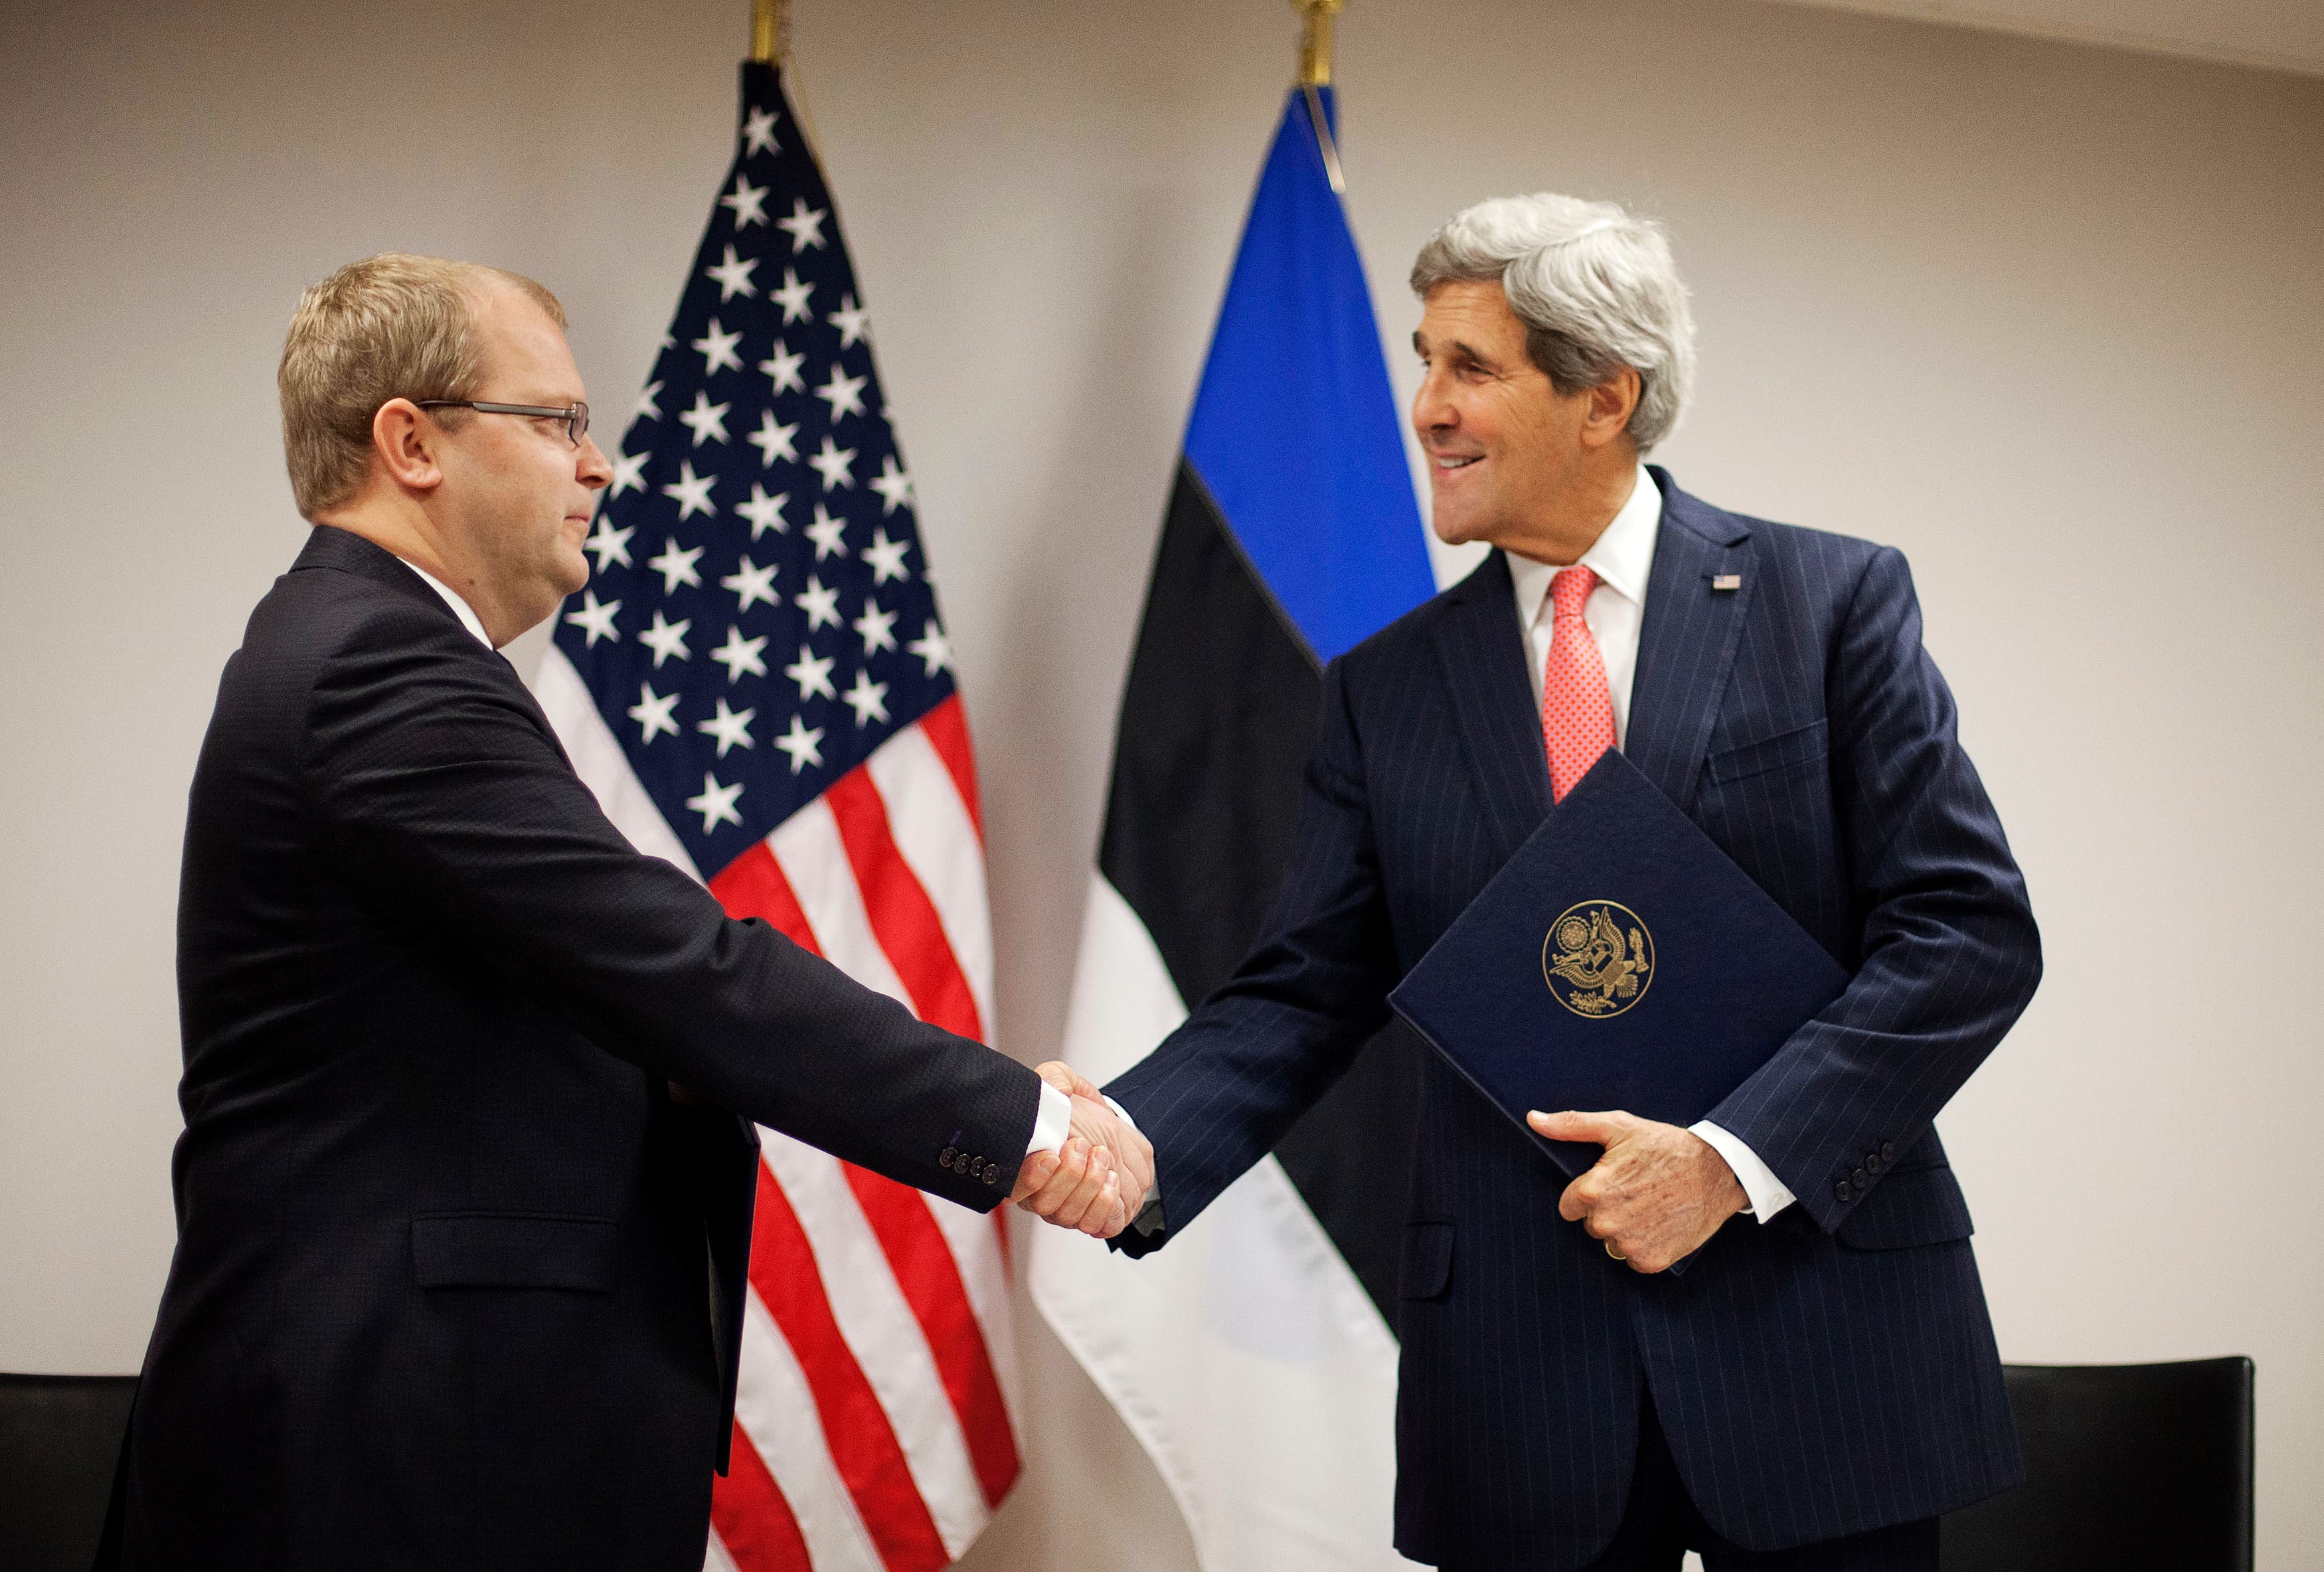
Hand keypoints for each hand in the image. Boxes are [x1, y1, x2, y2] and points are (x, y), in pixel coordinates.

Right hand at [1010, 1065, 1153, 1238]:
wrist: (1112, 1130)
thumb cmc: (1077, 1112)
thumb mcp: (1060, 1083)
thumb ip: (1053, 1079)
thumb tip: (1056, 1090)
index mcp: (1021, 1168)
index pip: (1013, 1188)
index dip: (1030, 1177)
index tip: (1051, 1154)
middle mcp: (1041, 1197)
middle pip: (1046, 1205)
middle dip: (1070, 1175)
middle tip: (1085, 1145)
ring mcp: (1068, 1211)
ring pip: (1072, 1218)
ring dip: (1091, 1187)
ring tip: (1103, 1156)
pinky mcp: (1099, 1219)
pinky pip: (1101, 1227)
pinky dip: (1108, 1205)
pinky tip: (1112, 1179)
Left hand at [1528, 1109, 1745, 1272]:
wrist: (1718, 1170)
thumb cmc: (1666, 1146)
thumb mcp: (1618, 1126)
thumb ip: (1571, 1125)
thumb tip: (1534, 1119)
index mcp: (1592, 1191)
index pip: (1568, 1206)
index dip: (1587, 1194)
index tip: (1610, 1183)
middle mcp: (1606, 1223)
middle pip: (1590, 1225)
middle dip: (1606, 1211)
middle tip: (1635, 1191)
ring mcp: (1629, 1244)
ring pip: (1612, 1243)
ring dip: (1625, 1230)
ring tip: (1650, 1206)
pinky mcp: (1651, 1261)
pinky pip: (1633, 1259)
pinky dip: (1645, 1246)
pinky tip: (1660, 1224)